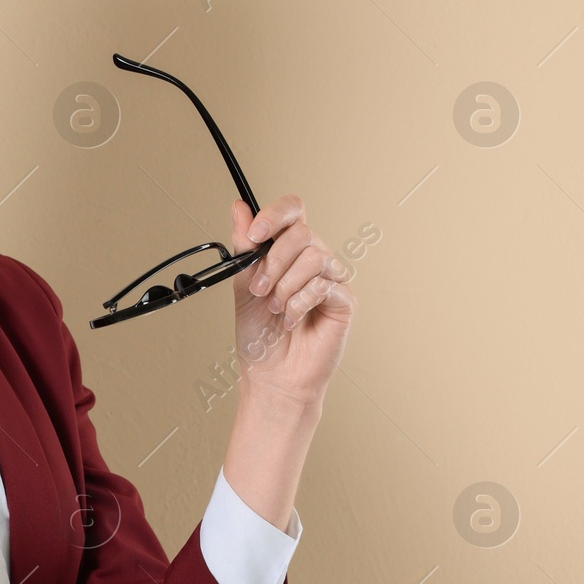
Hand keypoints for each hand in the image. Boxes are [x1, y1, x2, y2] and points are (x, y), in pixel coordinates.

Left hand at [229, 195, 355, 408]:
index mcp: (288, 251)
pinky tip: (290, 320)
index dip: (275, 214)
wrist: (271, 375)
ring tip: (275, 309)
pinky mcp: (343, 301)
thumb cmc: (259, 335)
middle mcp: (313, 259)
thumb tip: (239, 207)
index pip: (293, 210)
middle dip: (274, 262)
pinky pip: (324, 285)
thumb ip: (244, 247)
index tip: (253, 234)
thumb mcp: (243, 284)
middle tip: (259, 290)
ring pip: (314, 257)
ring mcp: (331, 279)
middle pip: (302, 233)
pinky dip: (299, 303)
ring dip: (285, 286)